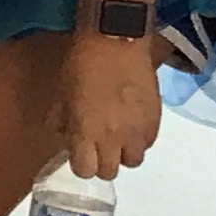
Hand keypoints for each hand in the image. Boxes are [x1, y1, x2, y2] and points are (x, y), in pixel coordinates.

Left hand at [62, 35, 160, 181]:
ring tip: (118, 136)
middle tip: (98, 146)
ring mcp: (137, 131)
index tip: (81, 153)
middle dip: (102, 162)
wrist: (115, 43)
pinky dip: (140, 139)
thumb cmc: (80, 66)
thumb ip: (61, 122)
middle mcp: (113, 139)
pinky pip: (148, 143)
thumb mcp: (60, 94)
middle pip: (110, 172)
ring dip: (124, 153)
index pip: (85, 171)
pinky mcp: (155, 120)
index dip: (82, 164)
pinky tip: (132, 123)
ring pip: (133, 161)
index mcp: (85, 133)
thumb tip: (66, 137)